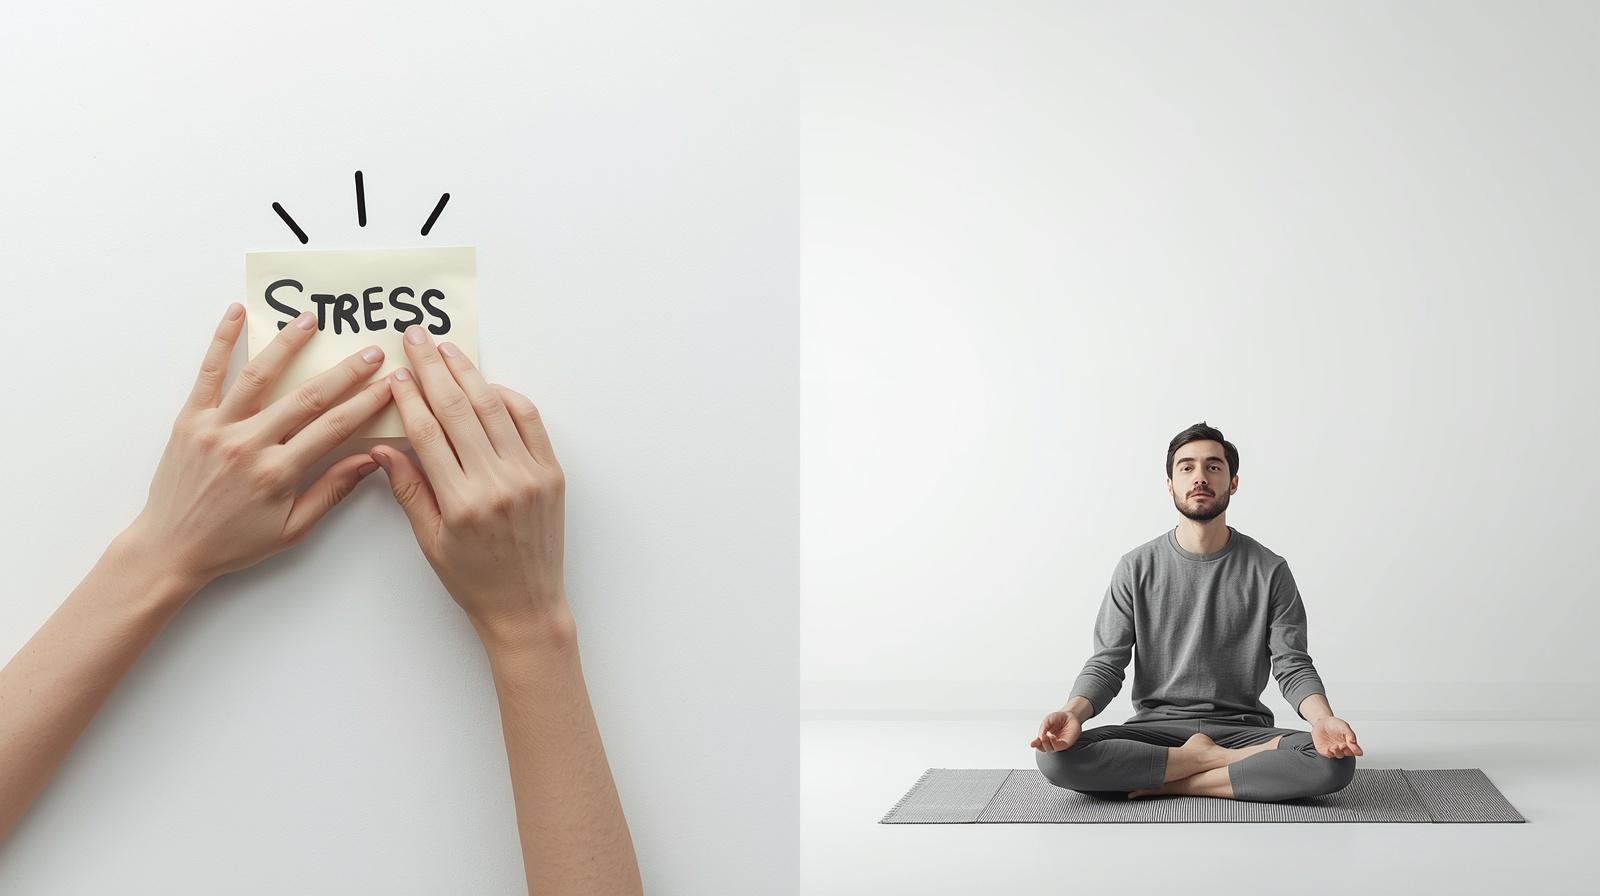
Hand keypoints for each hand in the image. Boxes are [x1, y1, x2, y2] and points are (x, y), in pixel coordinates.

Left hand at [125, 303, 392, 588]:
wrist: (170, 548)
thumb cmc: (233, 543)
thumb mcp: (292, 529)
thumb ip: (331, 491)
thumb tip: (370, 460)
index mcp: (277, 473)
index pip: (334, 427)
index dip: (367, 402)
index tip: (390, 384)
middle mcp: (248, 445)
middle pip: (307, 397)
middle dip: (345, 371)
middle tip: (371, 351)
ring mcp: (216, 428)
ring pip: (259, 376)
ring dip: (288, 344)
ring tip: (311, 319)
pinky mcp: (189, 420)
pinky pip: (207, 374)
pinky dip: (222, 341)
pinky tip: (236, 314)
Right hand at [371, 325, 568, 644]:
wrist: (526, 604)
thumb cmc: (472, 579)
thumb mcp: (429, 540)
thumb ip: (408, 488)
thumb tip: (382, 446)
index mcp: (461, 502)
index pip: (428, 433)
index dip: (409, 398)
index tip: (395, 373)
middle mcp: (498, 483)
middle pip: (459, 409)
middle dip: (433, 369)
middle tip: (415, 337)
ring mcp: (529, 475)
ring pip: (495, 408)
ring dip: (469, 373)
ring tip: (446, 349)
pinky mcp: (551, 474)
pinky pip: (529, 422)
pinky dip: (508, 397)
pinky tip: (486, 384)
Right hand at [1031, 711, 1081, 751]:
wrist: (1070, 714)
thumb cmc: (1059, 718)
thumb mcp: (1048, 720)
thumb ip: (1043, 728)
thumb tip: (1040, 737)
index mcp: (1046, 737)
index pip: (1039, 743)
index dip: (1035, 744)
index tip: (1032, 744)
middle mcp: (1052, 742)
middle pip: (1044, 748)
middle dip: (1041, 744)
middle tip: (1041, 737)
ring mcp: (1059, 743)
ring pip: (1051, 749)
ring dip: (1047, 744)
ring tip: (1047, 736)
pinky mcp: (1067, 743)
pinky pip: (1060, 746)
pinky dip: (1054, 743)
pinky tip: (1052, 737)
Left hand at [1311, 717, 1363, 758]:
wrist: (1321, 723)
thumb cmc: (1334, 724)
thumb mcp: (1344, 726)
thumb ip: (1350, 734)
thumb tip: (1354, 741)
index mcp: (1349, 742)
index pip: (1356, 750)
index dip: (1357, 751)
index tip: (1356, 750)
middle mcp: (1343, 747)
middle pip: (1348, 753)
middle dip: (1347, 751)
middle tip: (1344, 745)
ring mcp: (1335, 749)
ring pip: (1339, 755)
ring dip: (1338, 752)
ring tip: (1336, 746)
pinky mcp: (1326, 751)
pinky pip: (1329, 754)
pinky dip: (1330, 753)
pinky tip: (1330, 748)